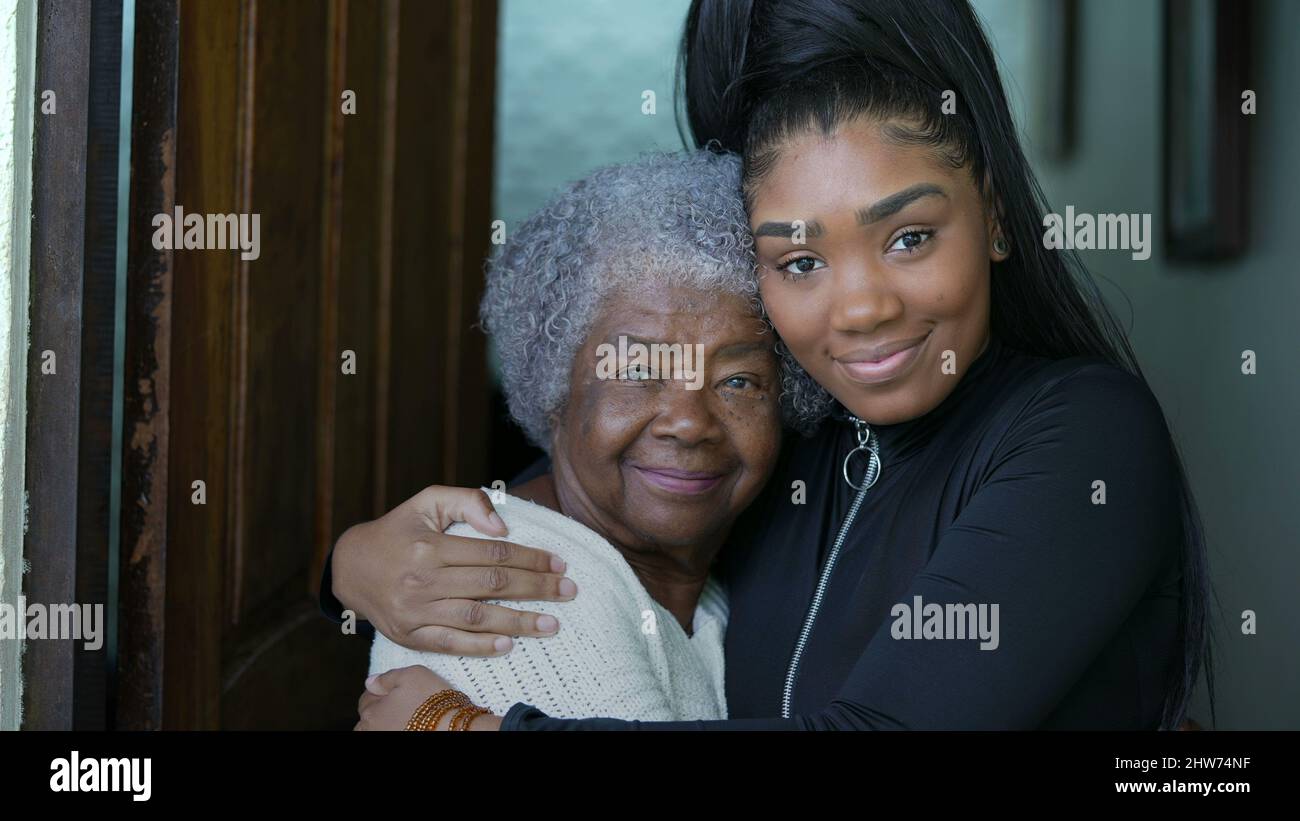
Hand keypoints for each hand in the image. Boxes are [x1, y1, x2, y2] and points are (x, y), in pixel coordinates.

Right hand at [332, 485, 577, 655]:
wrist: (351, 567)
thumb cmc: (398, 530)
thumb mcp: (427, 501)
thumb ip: (467, 502)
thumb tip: (503, 526)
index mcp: (431, 546)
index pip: (493, 553)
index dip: (530, 559)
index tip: (559, 564)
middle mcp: (423, 580)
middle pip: (492, 586)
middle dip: (536, 589)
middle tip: (569, 592)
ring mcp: (415, 611)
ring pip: (477, 618)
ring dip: (519, 622)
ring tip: (552, 624)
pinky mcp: (409, 635)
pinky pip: (450, 644)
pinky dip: (480, 647)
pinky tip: (509, 645)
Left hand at [355, 666, 501, 730]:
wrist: (452, 727)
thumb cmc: (432, 701)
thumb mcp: (412, 675)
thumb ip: (387, 677)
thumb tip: (370, 681)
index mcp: (371, 712)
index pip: (366, 698)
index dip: (380, 690)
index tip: (393, 689)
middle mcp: (373, 730)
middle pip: (369, 718)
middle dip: (380, 710)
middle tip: (400, 704)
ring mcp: (385, 738)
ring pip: (380, 729)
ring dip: (387, 723)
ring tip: (406, 717)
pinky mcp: (399, 744)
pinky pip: (393, 733)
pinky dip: (398, 729)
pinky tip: (411, 726)